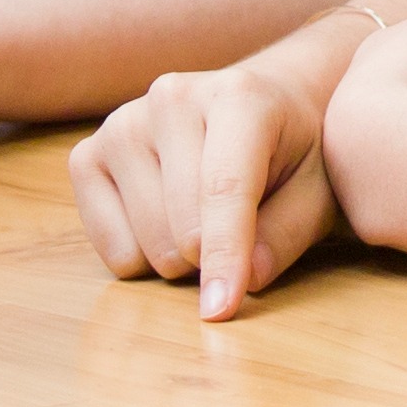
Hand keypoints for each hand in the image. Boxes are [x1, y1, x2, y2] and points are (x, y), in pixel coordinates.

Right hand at [70, 55, 340, 319]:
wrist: (258, 107)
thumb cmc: (293, 153)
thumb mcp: (318, 189)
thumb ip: (287, 232)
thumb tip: (246, 278)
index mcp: (238, 96)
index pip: (223, 188)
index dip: (225, 255)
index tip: (221, 310)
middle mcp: (171, 98)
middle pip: (182, 229)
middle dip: (214, 259)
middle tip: (243, 232)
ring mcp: (122, 124)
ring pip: (147, 245)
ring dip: (182, 259)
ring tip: (206, 221)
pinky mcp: (87, 155)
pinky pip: (111, 249)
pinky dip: (143, 257)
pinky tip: (167, 222)